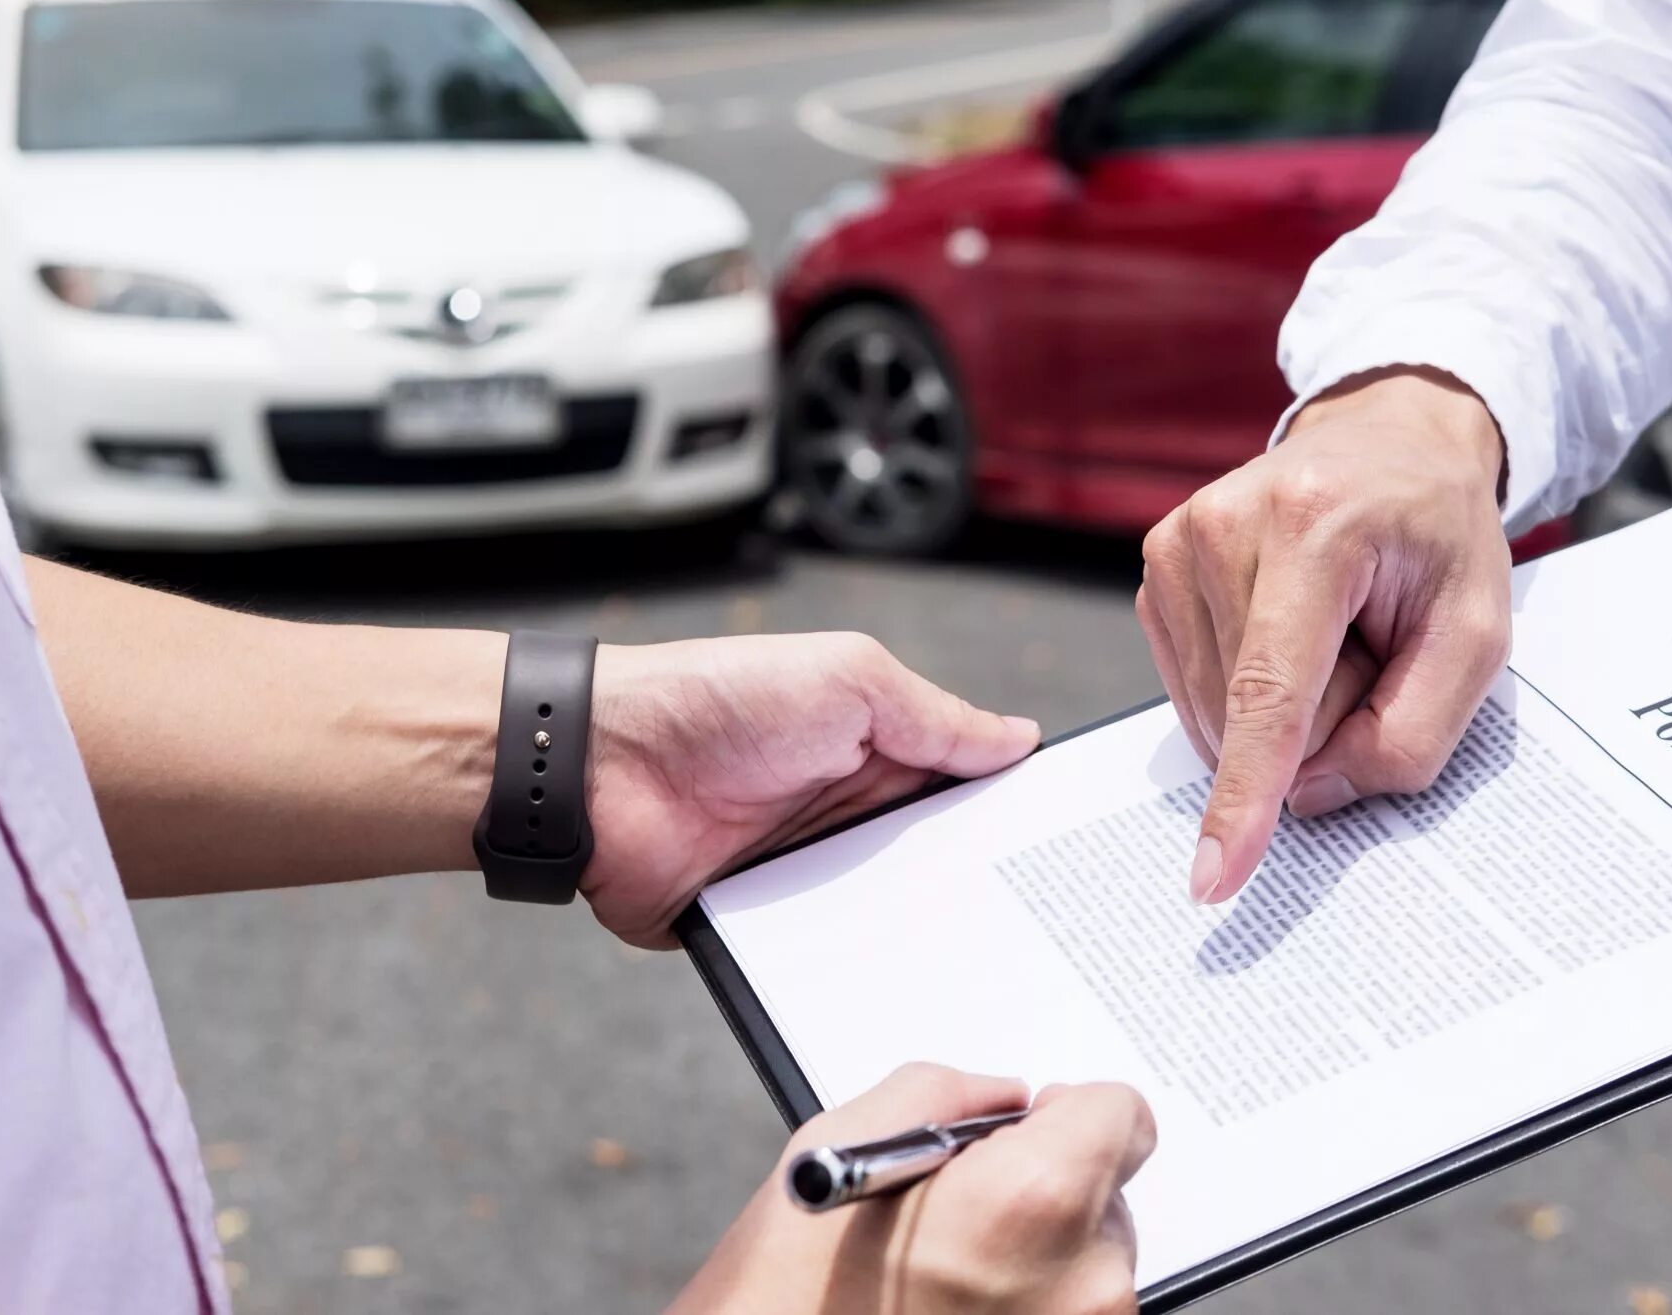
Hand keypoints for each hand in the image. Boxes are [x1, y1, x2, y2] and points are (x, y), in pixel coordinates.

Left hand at [579, 634, 1038, 945]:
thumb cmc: (718, 701)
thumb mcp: (848, 680)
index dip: (1013, 818)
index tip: (1070, 852)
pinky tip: (905, 992)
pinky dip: (857, 973)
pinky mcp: (764, 931)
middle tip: (1050, 928)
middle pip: (939, 867)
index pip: (966, 793)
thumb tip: (1020, 740)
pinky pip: (825, 963)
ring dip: (926, 937)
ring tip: (994, 971)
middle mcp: (849, 818)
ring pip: (891, 923)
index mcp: (877, 752)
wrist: (601, 767)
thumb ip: (936, 718)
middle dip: (984, 892)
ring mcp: (807, 879)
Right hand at [670, 1064, 1154, 1314]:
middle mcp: (1084, 1278)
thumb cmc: (785, 1296)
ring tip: (944, 1279)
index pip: (1123, 1114)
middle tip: (956, 1218)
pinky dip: (1030, 1308)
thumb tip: (1002, 1097)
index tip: (1026, 1129)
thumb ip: (943, 1094)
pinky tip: (955, 1314)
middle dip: (1043, 1187)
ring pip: (1090, 1263)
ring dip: (1037, 1258)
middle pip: (1108, 1192)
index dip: (1066, 1112)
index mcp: (1035, 1197)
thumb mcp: (840, 1146)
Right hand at [1138, 367, 1510, 904]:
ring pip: (1218, 714)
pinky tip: (1285, 629)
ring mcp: (1176, 542)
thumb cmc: (1438, 535)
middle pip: (1253, 715)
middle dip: (1325, 716)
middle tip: (1372, 639)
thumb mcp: (1478, 635)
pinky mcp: (1154, 566)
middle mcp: (1223, 526)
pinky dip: (1248, 688)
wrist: (1388, 441)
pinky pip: (1195, 690)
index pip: (1272, 691)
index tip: (1215, 876)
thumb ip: (1412, 733)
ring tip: (1331, 625)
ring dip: (1287, 706)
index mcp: (1313, 528)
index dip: (1247, 793)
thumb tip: (1307, 794)